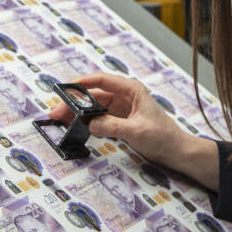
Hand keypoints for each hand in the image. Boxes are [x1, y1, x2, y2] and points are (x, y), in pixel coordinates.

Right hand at [49, 73, 217, 189]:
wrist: (174, 151)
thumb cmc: (163, 136)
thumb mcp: (136, 131)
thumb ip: (113, 127)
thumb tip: (91, 124)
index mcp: (131, 90)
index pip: (102, 80)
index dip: (83, 82)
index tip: (66, 88)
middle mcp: (124, 96)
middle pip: (94, 95)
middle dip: (74, 102)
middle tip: (57, 111)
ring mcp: (120, 109)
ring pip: (93, 107)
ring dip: (77, 113)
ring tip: (60, 119)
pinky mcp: (118, 121)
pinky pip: (98, 118)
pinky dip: (86, 121)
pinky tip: (74, 125)